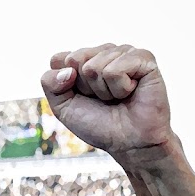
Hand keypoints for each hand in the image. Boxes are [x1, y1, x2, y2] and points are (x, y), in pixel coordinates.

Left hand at [40, 44, 175, 159]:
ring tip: (118, 97)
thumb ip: (50, 83)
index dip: (65, 84)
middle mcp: (104, 52)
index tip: (84, 97)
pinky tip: (131, 92)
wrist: (128, 143)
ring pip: (94, 66)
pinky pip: (115, 70)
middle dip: (85, 87)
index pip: (58, 59)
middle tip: (103, 99)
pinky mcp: (144, 58)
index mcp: (85, 59)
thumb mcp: (63, 107)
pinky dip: (119, 88)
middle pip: (75, 59)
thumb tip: (68, 68)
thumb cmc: (99, 124)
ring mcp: (124, 52)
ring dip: (104, 91)